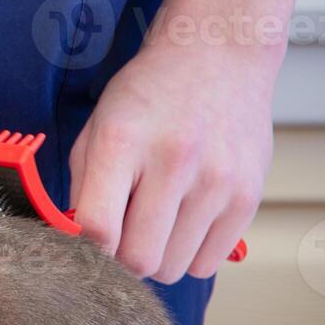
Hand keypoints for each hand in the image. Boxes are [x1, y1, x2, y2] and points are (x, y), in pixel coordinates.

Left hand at [70, 38, 273, 282]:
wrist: (217, 55)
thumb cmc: (149, 95)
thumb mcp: (97, 128)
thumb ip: (81, 188)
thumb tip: (75, 246)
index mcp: (123, 141)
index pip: (98, 228)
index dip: (86, 250)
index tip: (86, 246)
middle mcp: (174, 161)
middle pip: (138, 259)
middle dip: (121, 260)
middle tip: (120, 238)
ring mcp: (218, 180)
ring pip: (172, 268)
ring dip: (156, 259)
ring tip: (154, 226)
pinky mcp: (249, 195)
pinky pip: (207, 263)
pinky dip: (189, 255)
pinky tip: (183, 223)